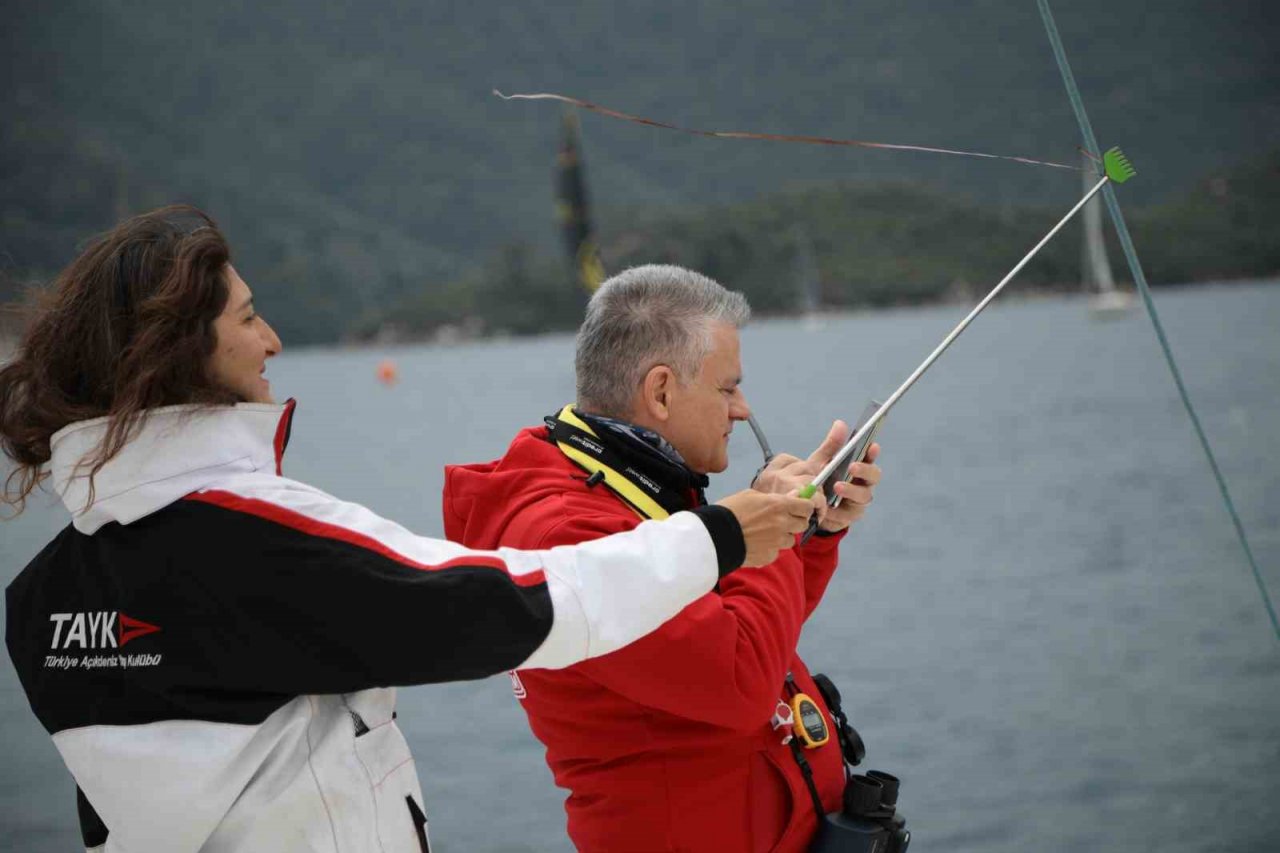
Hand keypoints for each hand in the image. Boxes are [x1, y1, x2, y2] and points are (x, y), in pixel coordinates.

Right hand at [716, 489, 816, 566]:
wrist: (715, 536)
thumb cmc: (730, 510)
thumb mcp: (751, 495)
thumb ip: (775, 497)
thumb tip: (794, 496)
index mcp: (779, 505)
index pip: (807, 506)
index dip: (804, 507)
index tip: (800, 507)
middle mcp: (782, 524)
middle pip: (803, 524)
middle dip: (796, 521)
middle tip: (783, 520)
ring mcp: (777, 542)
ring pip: (790, 540)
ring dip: (783, 536)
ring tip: (766, 533)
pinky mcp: (769, 556)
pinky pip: (776, 552)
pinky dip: (770, 548)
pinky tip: (756, 544)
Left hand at [751, 420, 881, 534]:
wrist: (808, 506)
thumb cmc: (820, 480)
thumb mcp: (821, 462)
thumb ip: (831, 446)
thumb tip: (840, 423)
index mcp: (858, 469)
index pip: (870, 459)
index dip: (872, 453)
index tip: (872, 445)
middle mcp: (863, 484)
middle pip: (873, 477)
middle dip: (865, 471)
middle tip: (852, 466)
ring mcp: (858, 502)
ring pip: (863, 496)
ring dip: (851, 490)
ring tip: (837, 486)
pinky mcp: (849, 518)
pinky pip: (847, 514)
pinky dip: (837, 510)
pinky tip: (827, 507)